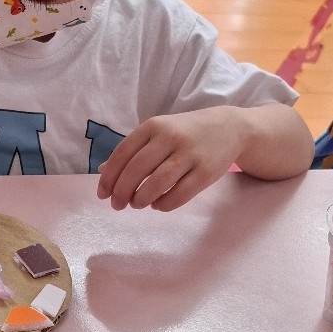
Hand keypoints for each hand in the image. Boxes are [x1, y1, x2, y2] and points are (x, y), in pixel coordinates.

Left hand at [97, 108, 243, 210]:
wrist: (229, 128)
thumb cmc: (186, 132)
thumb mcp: (158, 133)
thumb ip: (132, 150)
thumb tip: (103, 172)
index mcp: (153, 126)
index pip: (122, 153)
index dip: (109, 177)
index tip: (103, 194)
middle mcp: (170, 137)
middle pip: (137, 169)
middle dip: (122, 191)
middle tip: (117, 205)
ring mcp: (190, 154)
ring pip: (157, 183)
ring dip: (141, 199)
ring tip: (137, 204)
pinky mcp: (206, 171)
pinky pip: (180, 194)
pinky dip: (164, 204)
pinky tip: (158, 205)